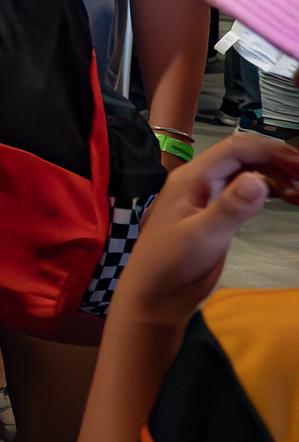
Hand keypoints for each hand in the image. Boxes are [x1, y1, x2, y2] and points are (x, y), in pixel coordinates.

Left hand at [112, 132, 298, 325]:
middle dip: (277, 161)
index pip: (236, 149)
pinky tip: (286, 197)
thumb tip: (258, 179)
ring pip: (248, 172)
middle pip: (244, 156)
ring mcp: (209, 195)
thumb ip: (230, 207)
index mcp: (193, 178)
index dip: (271, 150)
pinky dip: (268, 189)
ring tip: (298, 193)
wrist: (157, 292)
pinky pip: (246, 190)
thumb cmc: (171, 263)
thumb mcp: (202, 236)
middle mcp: (201, 180)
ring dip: (276, 175)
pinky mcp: (218, 212)